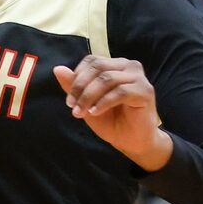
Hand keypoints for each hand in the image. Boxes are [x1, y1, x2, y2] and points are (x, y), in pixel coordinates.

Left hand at [55, 56, 169, 168]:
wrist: (131, 142)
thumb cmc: (111, 121)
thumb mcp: (87, 102)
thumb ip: (74, 86)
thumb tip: (57, 69)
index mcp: (116, 65)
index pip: (92, 61)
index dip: (77, 78)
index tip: (69, 100)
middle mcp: (129, 66)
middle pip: (98, 67)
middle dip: (81, 87)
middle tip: (72, 106)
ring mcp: (139, 77)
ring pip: (107, 79)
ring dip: (89, 97)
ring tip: (81, 113)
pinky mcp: (145, 91)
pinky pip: (120, 92)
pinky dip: (103, 102)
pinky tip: (95, 113)